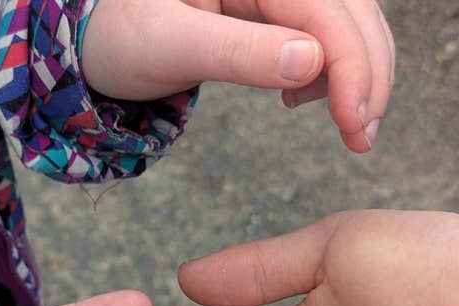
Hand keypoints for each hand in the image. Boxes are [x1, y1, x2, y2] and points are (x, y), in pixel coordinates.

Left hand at [81, 0, 393, 151]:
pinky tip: (305, 97)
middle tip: (361, 139)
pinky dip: (335, 67)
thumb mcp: (167, 46)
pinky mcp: (276, 4)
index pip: (327, 8)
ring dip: (359, 73)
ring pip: (349, 21)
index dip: (353, 65)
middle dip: (367, 74)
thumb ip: (236, 53)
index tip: (355, 125)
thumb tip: (311, 63)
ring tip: (345, 125)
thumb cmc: (117, 33)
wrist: (91, 33)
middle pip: (352, 11)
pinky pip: (328, 29)